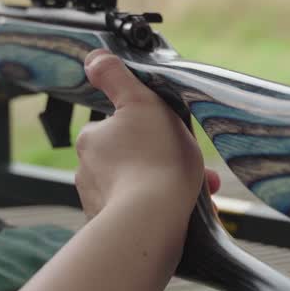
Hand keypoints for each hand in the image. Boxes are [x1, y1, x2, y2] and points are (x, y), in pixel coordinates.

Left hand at [75, 49, 218, 222]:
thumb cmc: (153, 159)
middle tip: (195, 168)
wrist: (152, 221)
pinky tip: (186, 213)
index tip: (174, 135)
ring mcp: (99, 204)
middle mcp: (88, 173)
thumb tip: (93, 59)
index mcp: (92, 141)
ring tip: (201, 192)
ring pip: (141, 187)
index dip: (153, 128)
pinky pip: (144, 216)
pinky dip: (165, 212)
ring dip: (169, 186)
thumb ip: (116, 77)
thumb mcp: (140, 103)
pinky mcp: (116, 231)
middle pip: (134, 157)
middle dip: (166, 160)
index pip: (122, 126)